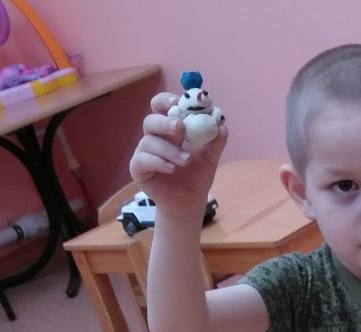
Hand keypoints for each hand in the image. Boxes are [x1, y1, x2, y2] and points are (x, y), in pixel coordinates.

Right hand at [128, 91, 227, 216]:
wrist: (189, 201)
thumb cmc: (196, 175)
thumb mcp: (211, 157)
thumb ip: (216, 141)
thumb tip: (221, 125)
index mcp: (170, 128)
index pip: (161, 106)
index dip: (166, 100)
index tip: (178, 102)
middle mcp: (155, 137)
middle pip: (151, 120)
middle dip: (165, 122)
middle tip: (180, 127)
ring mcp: (145, 153)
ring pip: (149, 141)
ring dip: (169, 149)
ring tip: (186, 161)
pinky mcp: (139, 169)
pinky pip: (142, 160)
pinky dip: (158, 162)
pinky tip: (172, 168)